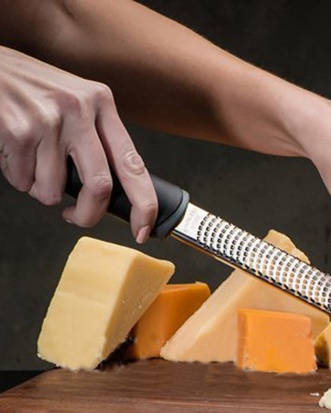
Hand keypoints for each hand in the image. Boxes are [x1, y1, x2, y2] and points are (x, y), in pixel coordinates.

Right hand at [0, 46, 156, 242]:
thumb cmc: (30, 89)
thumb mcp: (74, 101)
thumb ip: (96, 138)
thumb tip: (111, 190)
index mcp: (101, 103)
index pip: (134, 165)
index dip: (143, 205)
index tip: (142, 231)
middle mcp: (80, 109)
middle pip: (99, 187)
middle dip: (87, 214)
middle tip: (75, 217)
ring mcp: (49, 120)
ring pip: (53, 190)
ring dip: (40, 190)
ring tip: (31, 163)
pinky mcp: (19, 131)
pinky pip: (24, 180)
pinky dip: (17, 177)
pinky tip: (13, 151)